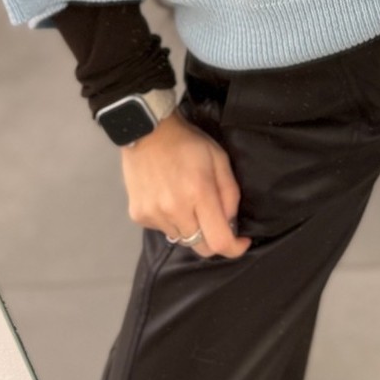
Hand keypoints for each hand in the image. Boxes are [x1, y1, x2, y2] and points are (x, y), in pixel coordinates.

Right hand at [120, 113, 243, 258]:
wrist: (146, 131)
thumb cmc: (188, 143)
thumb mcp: (219, 160)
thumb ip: (230, 194)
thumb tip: (231, 223)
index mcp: (199, 194)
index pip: (219, 242)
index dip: (235, 248)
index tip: (241, 241)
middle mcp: (175, 210)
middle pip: (201, 248)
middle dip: (214, 240)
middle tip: (214, 220)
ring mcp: (154, 214)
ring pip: (181, 239)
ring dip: (190, 228)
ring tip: (186, 202)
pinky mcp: (138, 216)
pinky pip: (163, 230)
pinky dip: (171, 221)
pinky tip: (168, 199)